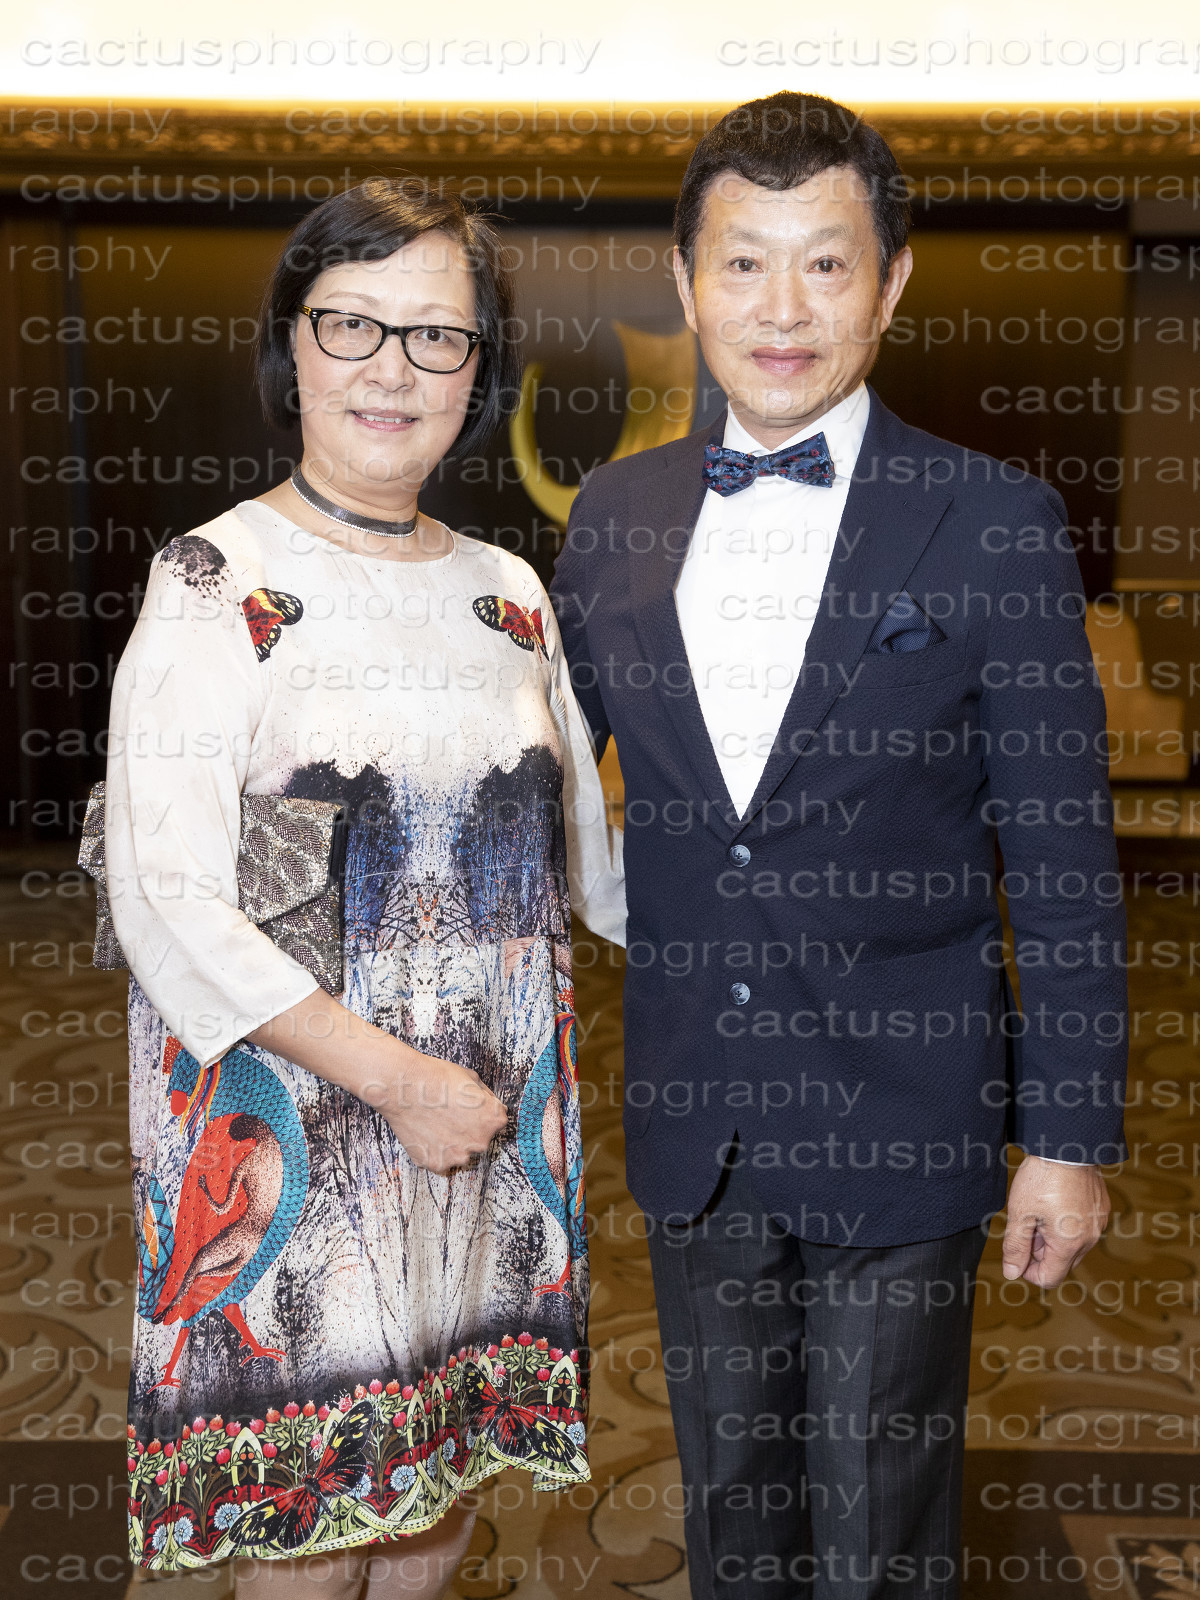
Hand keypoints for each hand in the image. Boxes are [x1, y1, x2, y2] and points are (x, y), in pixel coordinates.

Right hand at [358, 1049, 508, 1174]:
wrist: (404, 1087)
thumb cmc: (436, 1078)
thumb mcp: (471, 1077)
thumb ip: (486, 1096)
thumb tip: (489, 1104)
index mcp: (493, 1120)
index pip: (496, 1121)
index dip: (480, 1112)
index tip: (466, 1107)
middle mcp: (480, 1142)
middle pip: (478, 1139)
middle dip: (467, 1130)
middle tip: (448, 1115)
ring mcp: (458, 1156)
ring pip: (460, 1153)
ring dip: (452, 1144)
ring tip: (435, 1124)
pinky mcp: (437, 1164)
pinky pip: (440, 1161)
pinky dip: (434, 1152)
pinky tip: (426, 1134)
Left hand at [1001, 1155, 1109, 1286]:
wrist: (1066, 1146)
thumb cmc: (1042, 1177)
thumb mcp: (1020, 1212)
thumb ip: (1015, 1246)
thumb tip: (1012, 1273)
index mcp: (1069, 1243)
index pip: (1050, 1278)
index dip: (1028, 1270)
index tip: (1017, 1250)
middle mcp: (1090, 1239)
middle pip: (1062, 1264)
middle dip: (1040, 1253)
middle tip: (1026, 1225)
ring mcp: (1098, 1224)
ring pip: (1073, 1247)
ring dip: (1053, 1239)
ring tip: (1038, 1211)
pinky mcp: (1101, 1210)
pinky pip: (1083, 1230)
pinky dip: (1067, 1225)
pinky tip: (1054, 1204)